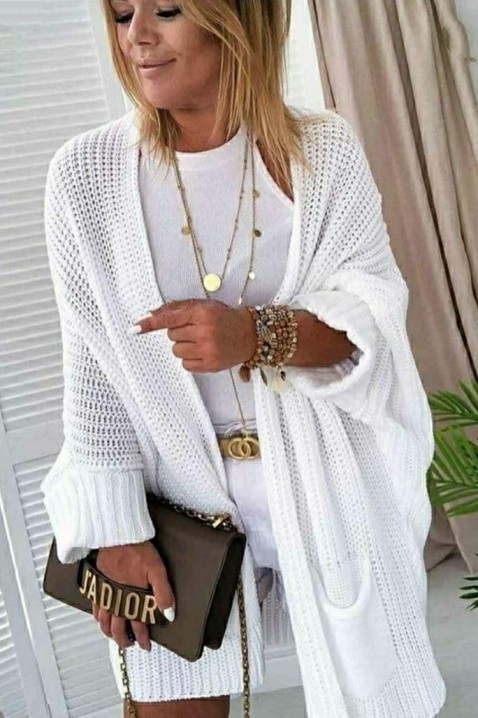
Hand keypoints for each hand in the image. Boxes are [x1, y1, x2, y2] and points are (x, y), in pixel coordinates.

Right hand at [92, 541, 174, 651]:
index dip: (143, 639)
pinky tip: (101, 618)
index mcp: (131, 600)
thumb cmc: (136, 549)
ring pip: (103, 623)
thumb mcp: (157, 570)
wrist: (116, 536)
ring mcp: (104, 595)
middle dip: (124, 641)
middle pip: (117, 630)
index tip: (146, 646)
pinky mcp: (96, 586)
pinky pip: (94, 609)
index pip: (138, 627)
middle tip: (130, 645)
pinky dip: (98, 618)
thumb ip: (163, 593)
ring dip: (109, 633)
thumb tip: (169, 614)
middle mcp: (115, 601)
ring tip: (114, 637)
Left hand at [130, 299, 256, 372]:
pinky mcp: (210, 365)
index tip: (135, 328)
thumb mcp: (203, 306)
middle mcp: (205, 332)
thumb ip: (177, 308)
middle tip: (196, 329)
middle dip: (179, 332)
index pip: (170, 318)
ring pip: (176, 350)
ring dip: (183, 346)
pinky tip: (203, 351)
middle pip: (171, 335)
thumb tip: (152, 313)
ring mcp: (208, 350)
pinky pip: (185, 364)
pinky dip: (190, 358)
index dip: (150, 323)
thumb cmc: (224, 318)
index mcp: (202, 313)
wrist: (249, 334)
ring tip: (200, 341)